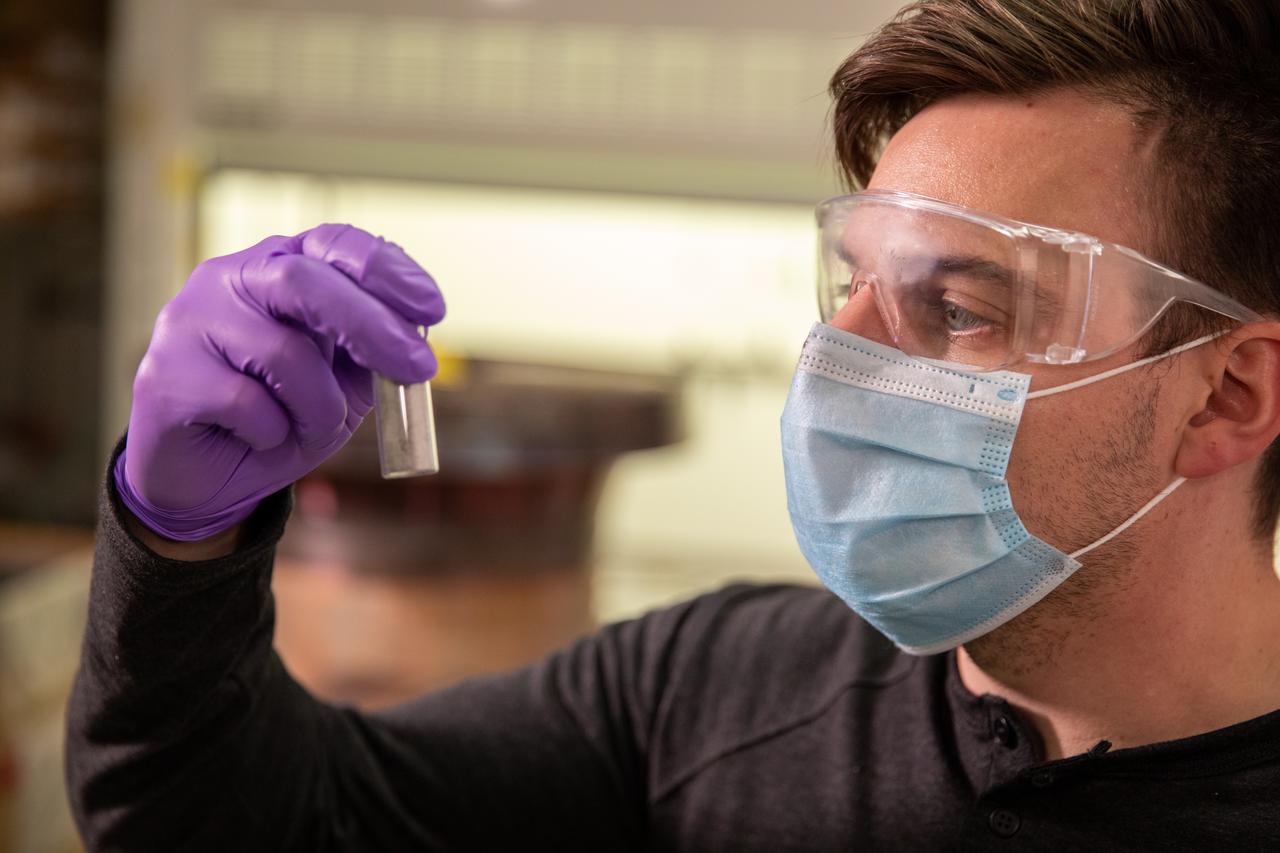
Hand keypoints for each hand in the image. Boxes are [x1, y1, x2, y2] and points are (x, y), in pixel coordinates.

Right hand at [115, 224, 443, 540]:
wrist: (205, 480)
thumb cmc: (281, 419)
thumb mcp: (344, 387)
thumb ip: (373, 358)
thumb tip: (414, 336)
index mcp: (279, 267)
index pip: (333, 243)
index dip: (386, 270)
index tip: (433, 308)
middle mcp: (231, 279)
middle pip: (306, 281)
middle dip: (372, 326)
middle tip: (420, 368)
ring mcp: (191, 321)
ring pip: (285, 352)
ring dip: (321, 406)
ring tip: (309, 429)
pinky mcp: (166, 375)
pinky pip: (247, 404)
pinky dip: (273, 433)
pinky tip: (255, 438)